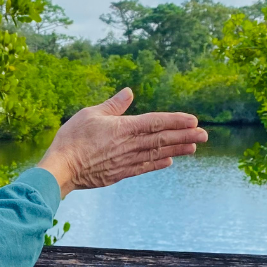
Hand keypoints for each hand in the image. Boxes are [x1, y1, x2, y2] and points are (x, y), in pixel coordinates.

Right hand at [37, 88, 206, 196]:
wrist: (61, 169)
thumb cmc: (72, 139)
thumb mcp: (90, 114)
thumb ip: (113, 105)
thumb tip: (129, 92)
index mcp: (123, 128)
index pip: (155, 122)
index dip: (175, 120)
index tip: (193, 120)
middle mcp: (128, 146)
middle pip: (162, 139)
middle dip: (185, 136)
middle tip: (205, 134)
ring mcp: (125, 161)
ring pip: (157, 154)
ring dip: (177, 150)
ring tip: (194, 147)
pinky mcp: (119, 174)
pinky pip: (143, 167)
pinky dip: (158, 164)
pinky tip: (169, 161)